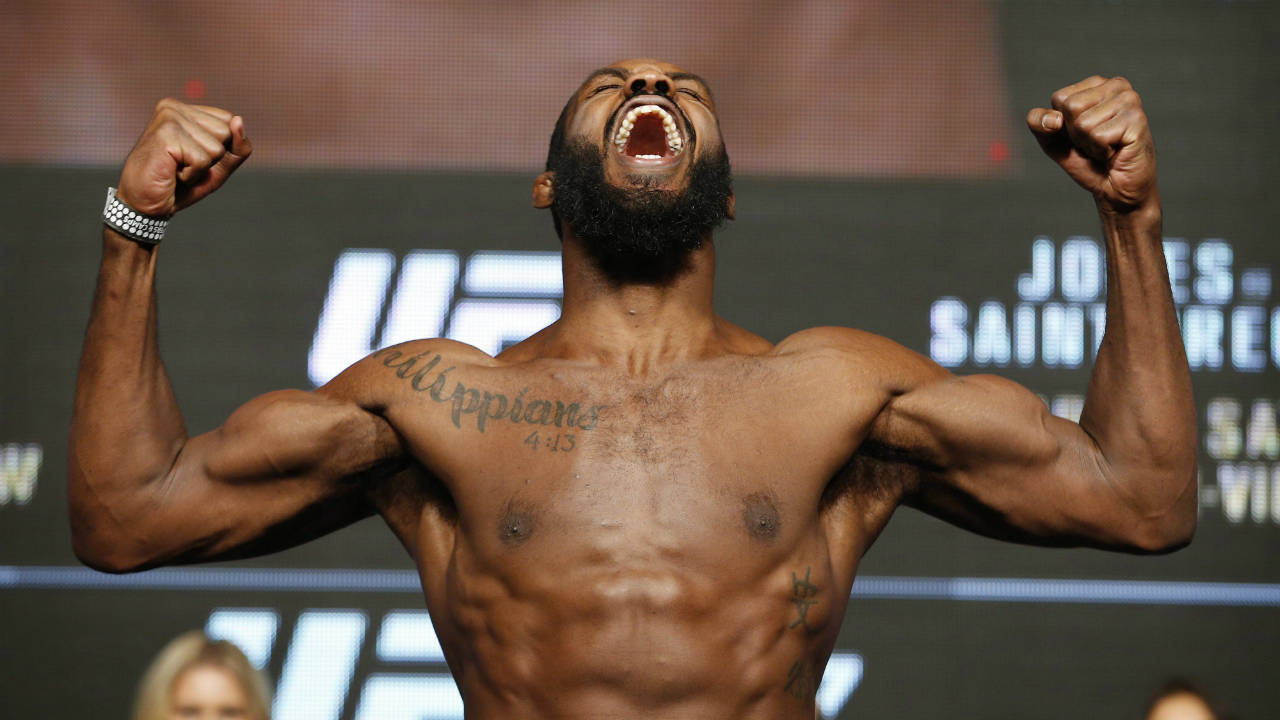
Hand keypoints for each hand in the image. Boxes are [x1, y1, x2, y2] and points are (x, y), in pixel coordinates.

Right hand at [116, 99, 251, 216]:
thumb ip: (238, 146)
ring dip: (201, 168)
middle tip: (184, 165)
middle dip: (212, 158)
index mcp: (185, 109)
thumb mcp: (220, 166)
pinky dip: (191, 175)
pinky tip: (171, 173)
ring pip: (217, 148)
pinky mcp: (165, 134)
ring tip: (177, 169)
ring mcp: (168, 118)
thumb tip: (238, 120)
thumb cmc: (180, 184)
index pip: (229, 121)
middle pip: (226, 132)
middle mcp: (174, 107)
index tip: (194, 157)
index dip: (221, 148)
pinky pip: (202, 160)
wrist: (145, 205)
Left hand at [1026, 76, 1155, 211]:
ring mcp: (1129, 100)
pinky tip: (1116, 151)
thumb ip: (1039, 123)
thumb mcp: (1052, 139)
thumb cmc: (1087, 160)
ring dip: (1090, 143)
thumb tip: (1053, 120)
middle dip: (1076, 133)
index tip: (1082, 133)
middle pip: (1071, 107)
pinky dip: (1101, 151)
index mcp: (1096, 83)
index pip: (1059, 98)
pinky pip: (1098, 136)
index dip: (1062, 124)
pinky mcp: (1137, 119)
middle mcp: (1116, 85)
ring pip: (1083, 122)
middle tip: (1095, 142)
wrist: (1115, 189)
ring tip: (1106, 146)